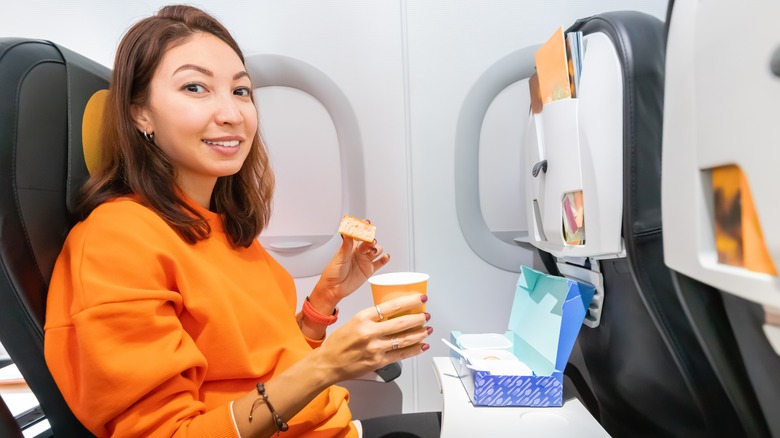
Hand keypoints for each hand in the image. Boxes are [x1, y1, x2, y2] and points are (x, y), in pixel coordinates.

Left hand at [314, 220, 389, 306]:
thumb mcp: (339, 257)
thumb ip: (346, 245)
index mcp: (350, 247)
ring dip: (377, 248)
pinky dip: (385, 259)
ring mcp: (365, 261)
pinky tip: (386, 257)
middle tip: (369, 241)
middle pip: (369, 241)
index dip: (363, 227)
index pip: (358, 234)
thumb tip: (348, 232)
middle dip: (371, 239)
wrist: (334, 288)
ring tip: (373, 252)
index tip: (366, 223)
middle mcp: (358, 252)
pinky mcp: (369, 270)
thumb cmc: (332, 272)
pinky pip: (380, 263)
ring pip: (376, 250)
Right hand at [315, 294, 431, 381]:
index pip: (391, 306)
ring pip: (404, 339)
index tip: (419, 298)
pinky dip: (414, 350)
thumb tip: (391, 314)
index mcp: (362, 318)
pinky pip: (401, 354)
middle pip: (401, 322)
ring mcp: (375, 348)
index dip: (409, 301)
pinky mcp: (378, 362)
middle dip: (418, 318)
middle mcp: (370, 332)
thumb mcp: (352, 322)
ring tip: (427, 329)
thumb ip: (371, 318)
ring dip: (419, 333)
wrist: (328, 363)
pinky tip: (422, 346)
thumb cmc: (338, 344)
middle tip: (426, 315)